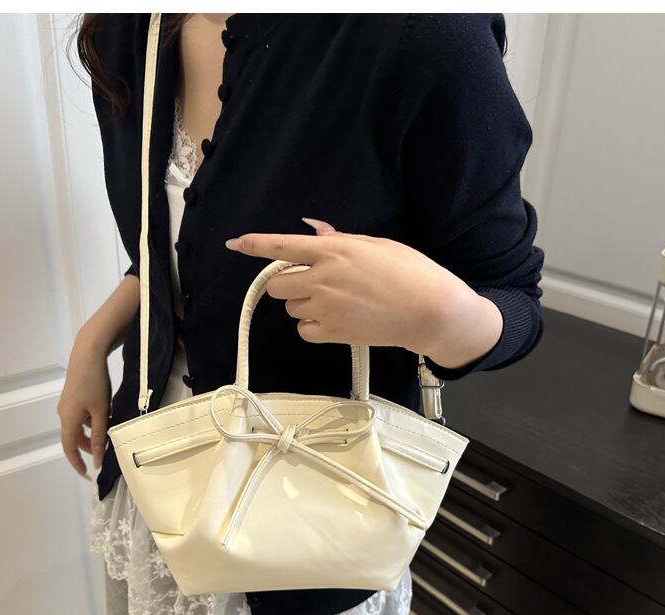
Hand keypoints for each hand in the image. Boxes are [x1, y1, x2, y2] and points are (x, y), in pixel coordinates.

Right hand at [57, 333, 112, 479]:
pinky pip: (83, 415)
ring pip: (81, 426)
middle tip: (105, 452)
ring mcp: (68, 405)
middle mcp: (64, 414)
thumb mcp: (101, 412)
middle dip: (89, 447)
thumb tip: (96, 458)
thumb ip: (99, 436)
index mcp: (68, 420)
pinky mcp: (74, 396)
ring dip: (94, 432)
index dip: (77, 464)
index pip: (70, 449)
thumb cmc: (95, 383)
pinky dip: (94, 420)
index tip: (88, 475)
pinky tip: (109, 414)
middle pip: (75, 438)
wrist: (88, 354)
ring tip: (111, 431)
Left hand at [225, 218, 501, 367]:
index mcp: (333, 251)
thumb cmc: (409, 272)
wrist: (428, 310)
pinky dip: (312, 327)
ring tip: (333, 303)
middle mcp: (323, 278)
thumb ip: (337, 240)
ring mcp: (325, 308)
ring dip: (302, 305)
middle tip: (310, 284)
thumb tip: (311, 231)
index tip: (235, 243)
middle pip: (277, 285)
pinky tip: (333, 321)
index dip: (255, 244)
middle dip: (286, 284)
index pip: (282, 246)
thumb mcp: (374, 244)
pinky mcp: (332, 333)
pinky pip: (304, 330)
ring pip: (290, 308)